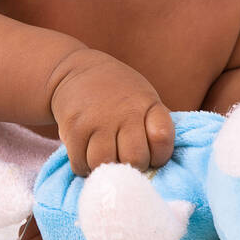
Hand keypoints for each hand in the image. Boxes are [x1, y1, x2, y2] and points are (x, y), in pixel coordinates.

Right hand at [49, 48, 174, 176]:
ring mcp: (97, 120)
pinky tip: (87, 156)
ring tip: (106, 160)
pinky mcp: (73, 128)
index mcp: (147, 105)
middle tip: (125, 160)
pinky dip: (84, 167)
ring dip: (106, 169)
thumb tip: (166, 163)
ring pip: (105, 164)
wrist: (76, 70)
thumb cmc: (118, 92)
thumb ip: (155, 125)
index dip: (160, 155)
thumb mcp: (144, 98)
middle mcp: (124, 112)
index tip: (152, 156)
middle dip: (132, 167)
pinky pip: (81, 163)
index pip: (163, 138)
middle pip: (135, 159)